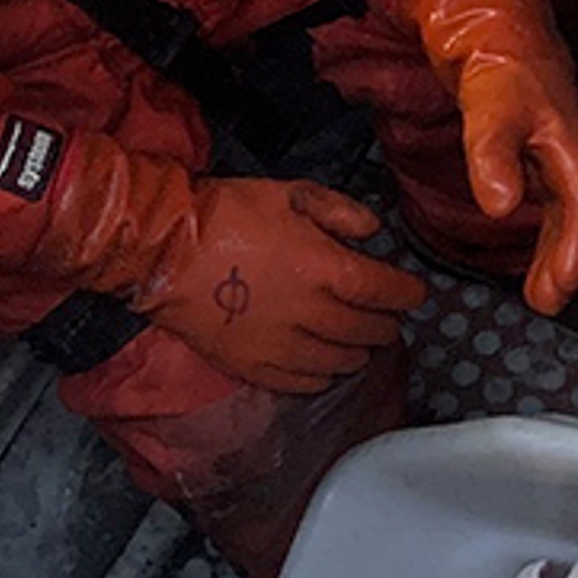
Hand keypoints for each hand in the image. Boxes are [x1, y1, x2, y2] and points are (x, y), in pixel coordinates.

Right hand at [38, 135, 427, 394]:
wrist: (164, 249)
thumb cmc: (228, 214)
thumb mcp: (290, 194)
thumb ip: (340, 212)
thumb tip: (373, 234)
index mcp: (325, 268)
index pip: (388, 292)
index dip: (409, 294)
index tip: (413, 292)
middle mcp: (311, 313)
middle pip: (371, 332)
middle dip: (386, 323)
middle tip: (386, 315)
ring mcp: (282, 346)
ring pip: (343, 362)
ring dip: (360, 351)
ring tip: (358, 339)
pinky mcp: (255, 367)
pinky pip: (306, 383)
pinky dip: (324, 374)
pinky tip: (324, 361)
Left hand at [400, 0, 577, 312]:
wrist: (486, 7)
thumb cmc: (496, 47)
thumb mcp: (489, 100)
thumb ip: (492, 152)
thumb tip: (502, 205)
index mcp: (570, 137)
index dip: (576, 254)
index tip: (555, 291)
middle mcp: (570, 142)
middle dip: (571, 260)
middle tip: (547, 301)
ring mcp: (556, 138)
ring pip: (570, 202)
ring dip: (560, 244)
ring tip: (541, 282)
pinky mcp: (536, 134)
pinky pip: (552, 189)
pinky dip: (546, 219)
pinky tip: (526, 227)